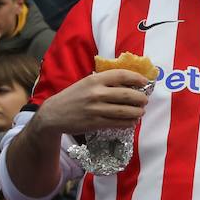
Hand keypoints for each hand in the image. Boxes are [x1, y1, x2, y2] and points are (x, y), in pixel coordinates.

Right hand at [36, 70, 151, 134]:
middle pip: (127, 95)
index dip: (137, 78)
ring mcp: (96, 109)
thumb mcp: (86, 82)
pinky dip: (128, 123)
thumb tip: (128, 83)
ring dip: (137, 112)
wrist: (54, 114)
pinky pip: (117, 123)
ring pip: (124, 111)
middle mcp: (96, 93)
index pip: (121, 75)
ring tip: (140, 112)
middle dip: (140, 98)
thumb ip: (104, 81)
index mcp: (95, 79)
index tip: (145, 82)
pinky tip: (131, 121)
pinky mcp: (95, 123)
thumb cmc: (73, 96)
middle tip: (145, 100)